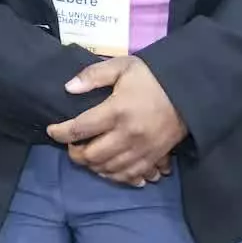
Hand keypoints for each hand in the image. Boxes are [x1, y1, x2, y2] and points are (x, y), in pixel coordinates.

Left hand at [46, 56, 187, 185]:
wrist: (189, 93)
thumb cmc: (152, 77)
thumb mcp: (122, 66)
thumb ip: (93, 75)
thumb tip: (68, 88)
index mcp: (117, 111)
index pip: (79, 128)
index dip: (60, 132)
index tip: (52, 130)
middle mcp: (127, 135)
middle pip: (91, 155)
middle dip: (75, 152)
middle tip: (71, 144)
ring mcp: (141, 150)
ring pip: (108, 169)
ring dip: (92, 165)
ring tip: (87, 154)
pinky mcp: (153, 158)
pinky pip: (129, 176)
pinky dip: (114, 175)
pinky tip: (107, 168)